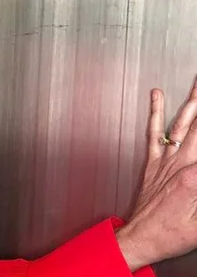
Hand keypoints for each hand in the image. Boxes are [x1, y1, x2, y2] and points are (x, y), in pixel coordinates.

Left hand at [116, 80, 196, 270]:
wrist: (142, 239)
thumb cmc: (174, 235)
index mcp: (196, 178)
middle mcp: (181, 164)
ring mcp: (165, 162)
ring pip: (183, 125)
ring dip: (193, 101)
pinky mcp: (152, 163)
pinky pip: (154, 133)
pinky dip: (155, 112)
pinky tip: (156, 95)